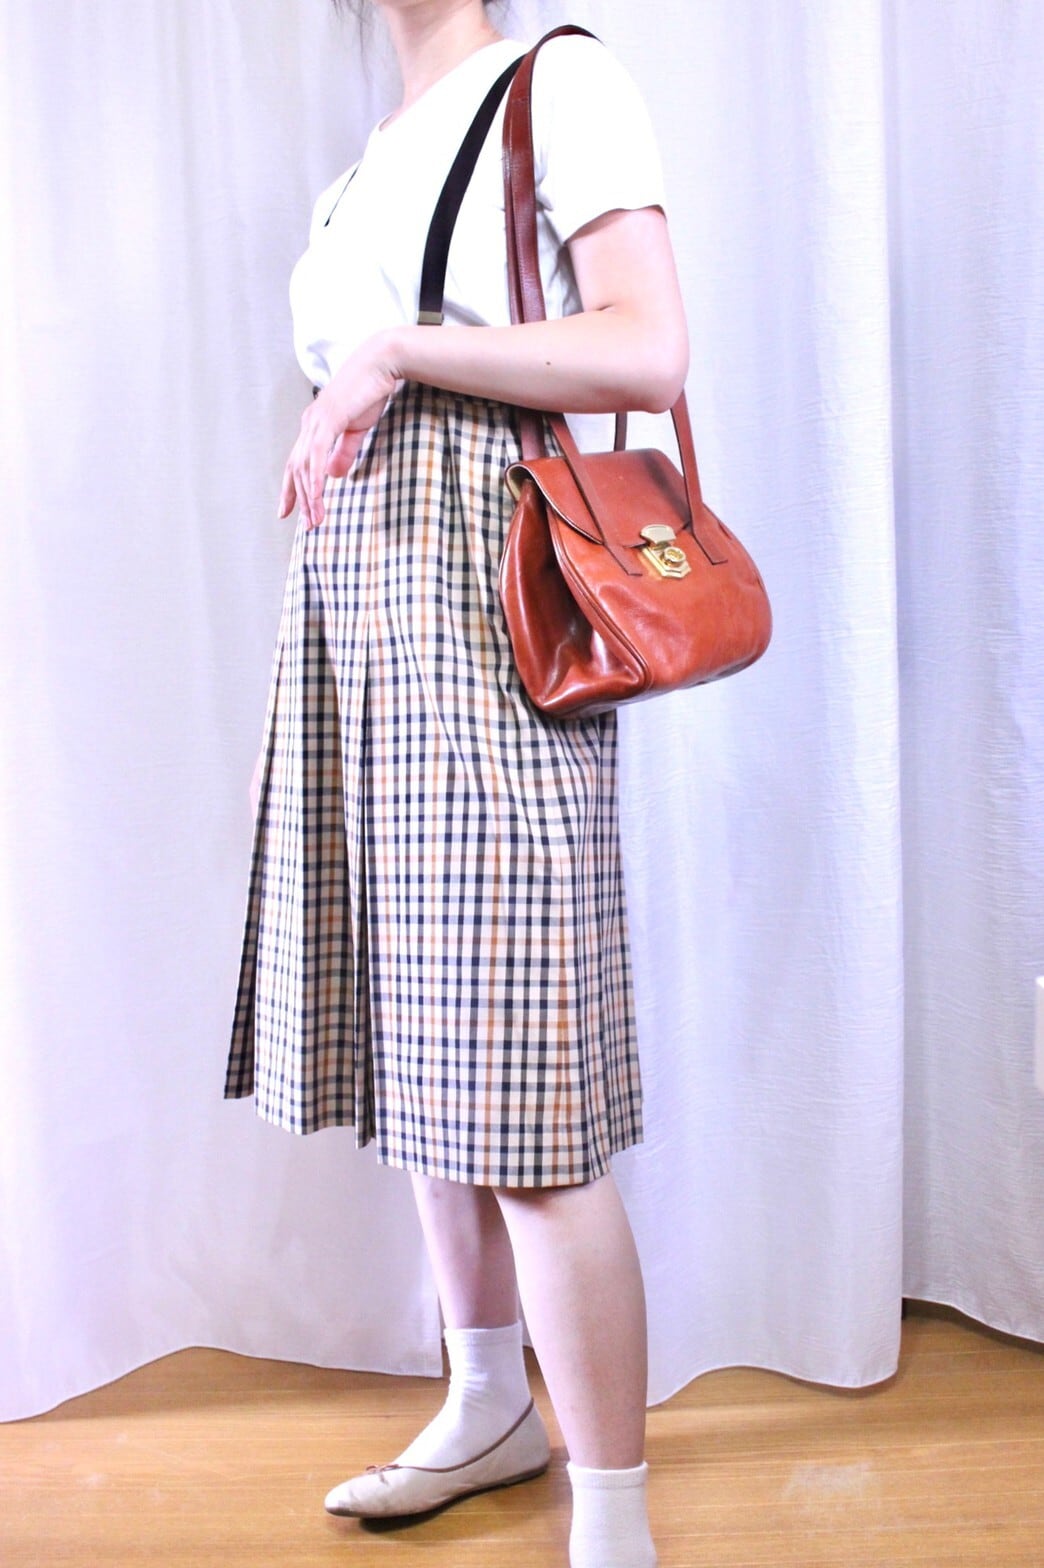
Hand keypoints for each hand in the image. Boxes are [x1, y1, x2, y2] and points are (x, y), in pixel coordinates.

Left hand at [278, 334, 399, 529]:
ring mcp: (316, 421)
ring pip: (304, 466)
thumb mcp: (357, 429)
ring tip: (315, 518)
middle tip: (306, 523)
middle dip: (299, 498)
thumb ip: (344, 452)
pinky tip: (317, 495)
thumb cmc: (370, 391)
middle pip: (295, 468)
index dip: (292, 487)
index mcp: (314, 425)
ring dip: (309, 495)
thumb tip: (334, 475)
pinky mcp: (328, 420)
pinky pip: (316, 455)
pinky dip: (315, 478)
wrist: (380, 364)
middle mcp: (309, 423)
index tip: (290, 510)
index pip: (296, 461)